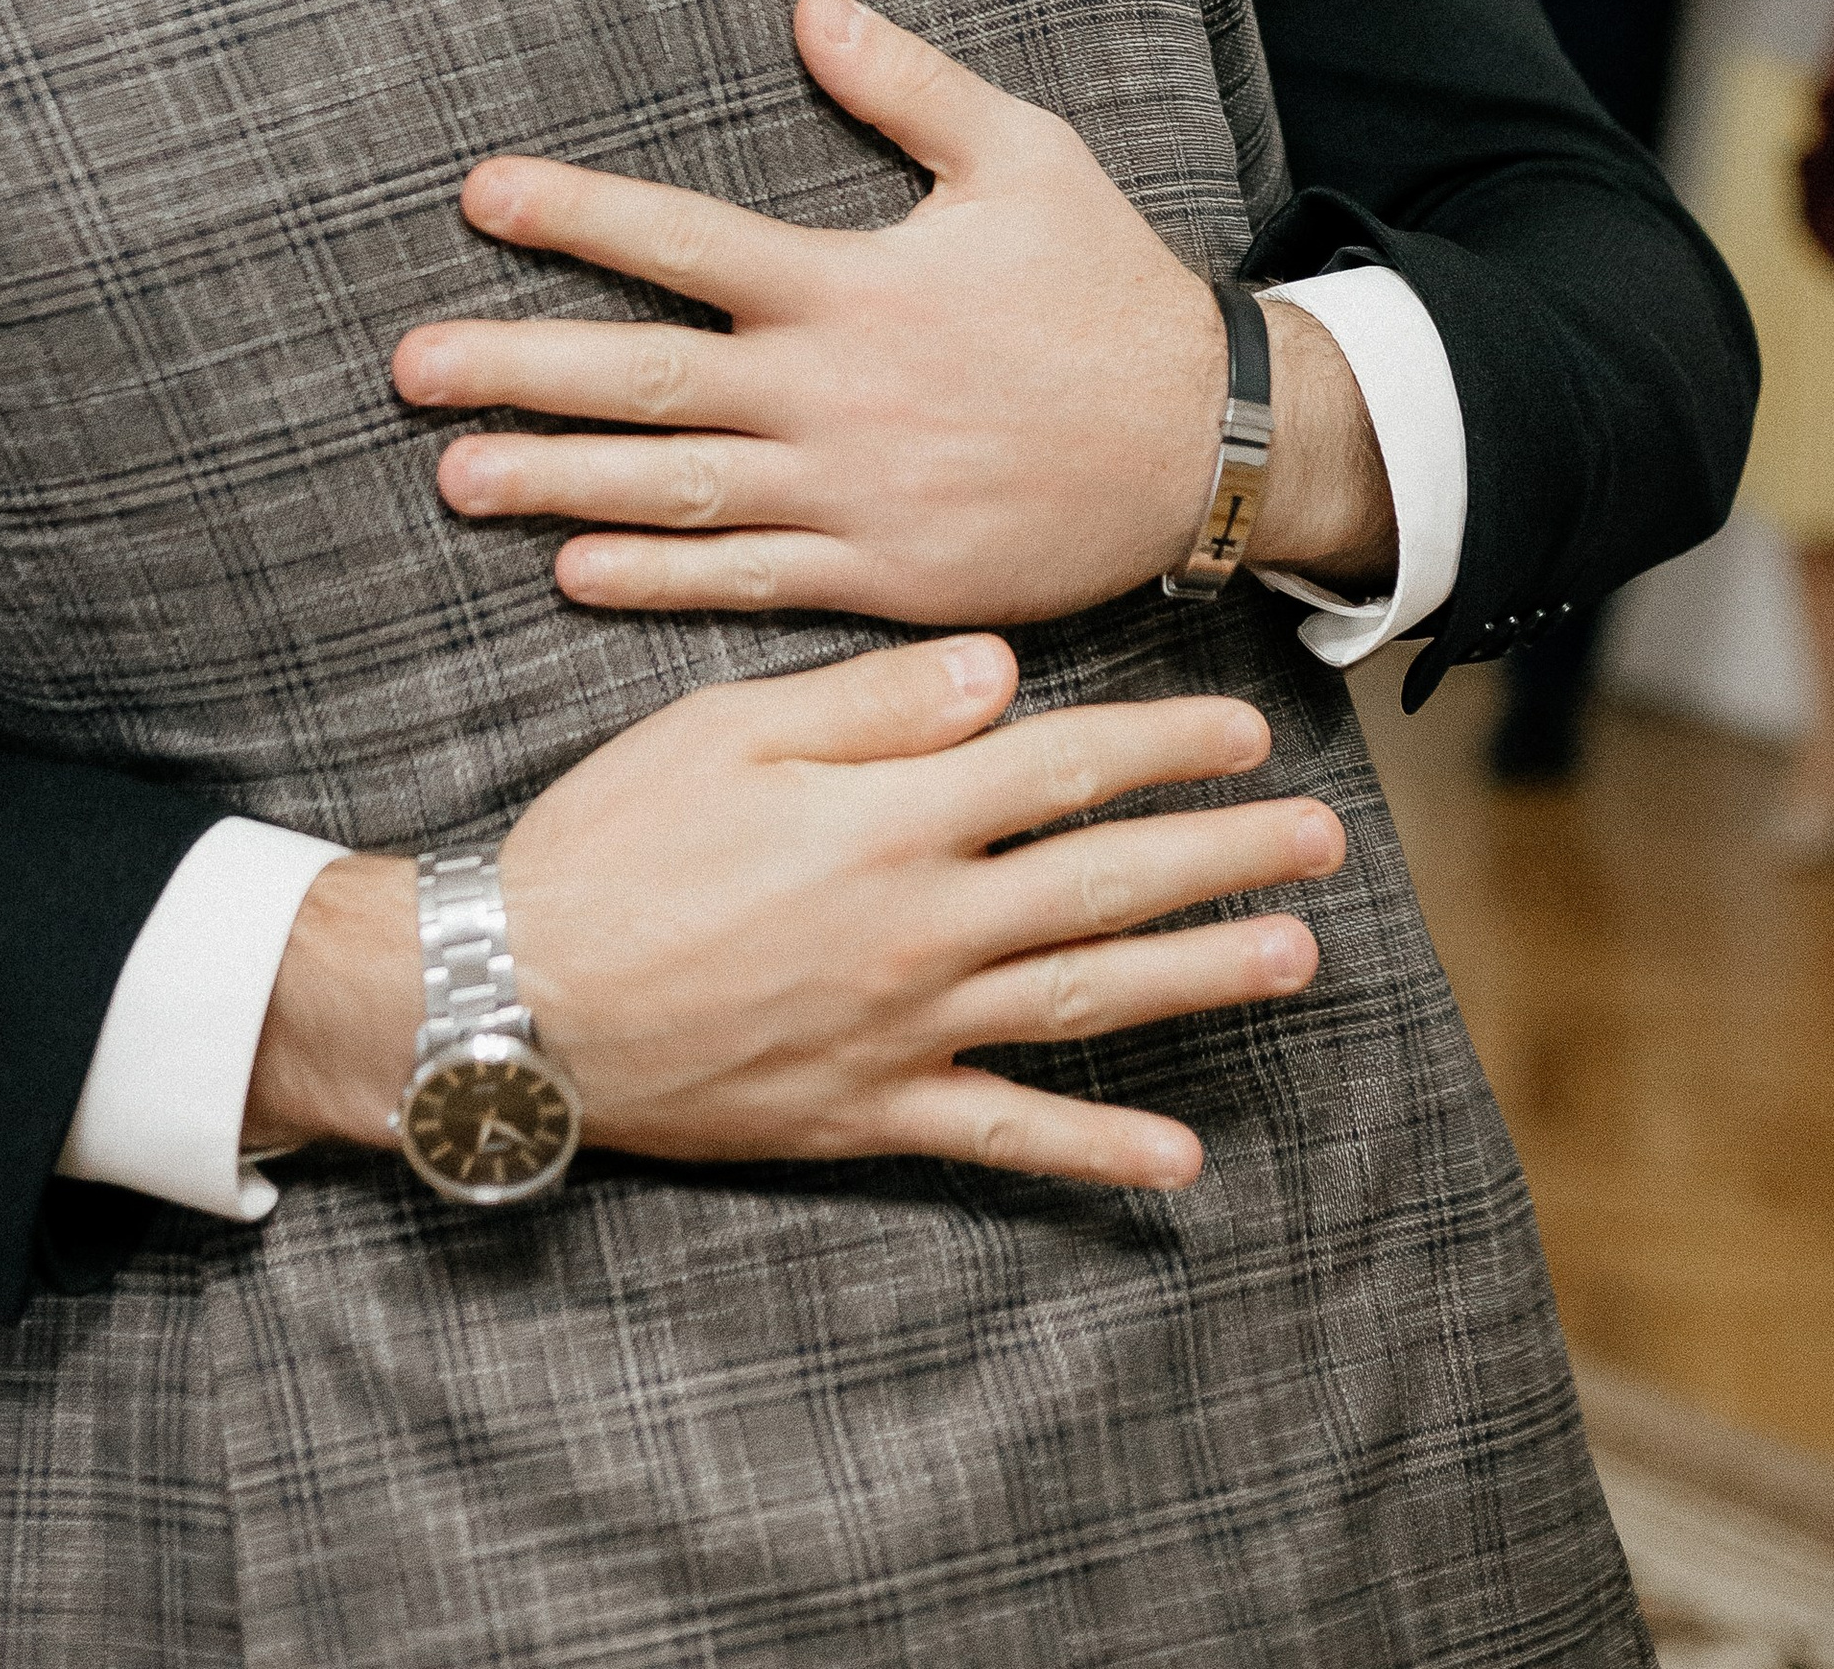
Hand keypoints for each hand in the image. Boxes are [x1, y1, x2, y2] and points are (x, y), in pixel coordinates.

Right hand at [244, 634, 1339, 1184]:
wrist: (510, 999)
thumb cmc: (606, 842)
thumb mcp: (720, 727)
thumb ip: (869, 705)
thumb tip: (999, 673)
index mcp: (889, 817)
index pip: (1061, 766)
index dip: (1162, 745)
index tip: (1244, 729)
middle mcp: (920, 926)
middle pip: (1104, 881)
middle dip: (1223, 854)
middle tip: (1323, 840)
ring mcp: (902, 1030)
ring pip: (1084, 998)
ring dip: (1200, 978)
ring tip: (1297, 958)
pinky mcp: (867, 1113)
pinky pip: (1004, 1138)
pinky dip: (1093, 1150)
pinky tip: (1177, 1159)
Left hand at [393, 0, 1393, 626]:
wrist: (1201, 443)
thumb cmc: (1105, 288)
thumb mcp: (1023, 155)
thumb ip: (905, 85)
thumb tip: (808, 3)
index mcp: (851, 286)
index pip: (683, 240)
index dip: (576, 213)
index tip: (480, 194)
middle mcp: (831, 396)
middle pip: (646, 380)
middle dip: (519, 370)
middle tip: (411, 368)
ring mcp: (851, 496)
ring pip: (675, 491)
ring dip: (558, 483)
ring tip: (454, 478)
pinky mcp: (881, 578)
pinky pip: (747, 583)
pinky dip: (656, 581)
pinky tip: (571, 574)